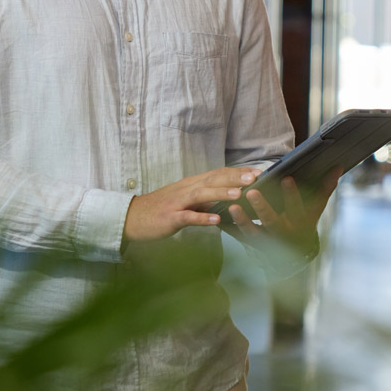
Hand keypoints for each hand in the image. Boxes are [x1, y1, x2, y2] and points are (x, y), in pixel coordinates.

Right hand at [123, 167, 260, 244]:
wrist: (131, 218)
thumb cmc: (161, 209)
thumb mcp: (186, 200)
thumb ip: (205, 197)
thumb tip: (227, 195)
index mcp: (192, 184)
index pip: (219, 174)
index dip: (238, 172)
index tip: (258, 172)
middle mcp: (186, 189)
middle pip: (213, 180)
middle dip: (235, 178)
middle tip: (255, 177)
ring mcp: (178, 203)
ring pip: (202, 195)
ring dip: (221, 193)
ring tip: (239, 194)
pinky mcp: (170, 218)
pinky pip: (188, 217)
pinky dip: (202, 217)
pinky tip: (216, 219)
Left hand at [223, 169, 341, 258]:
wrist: (296, 254)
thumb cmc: (305, 222)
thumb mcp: (315, 207)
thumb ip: (325, 187)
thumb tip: (338, 166)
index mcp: (299, 222)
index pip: (297, 207)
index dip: (292, 194)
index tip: (286, 179)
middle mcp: (283, 233)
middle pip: (272, 221)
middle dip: (262, 207)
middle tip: (252, 192)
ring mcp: (267, 241)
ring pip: (254, 232)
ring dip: (243, 220)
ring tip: (232, 207)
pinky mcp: (254, 246)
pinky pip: (241, 239)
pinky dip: (231, 230)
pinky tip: (220, 220)